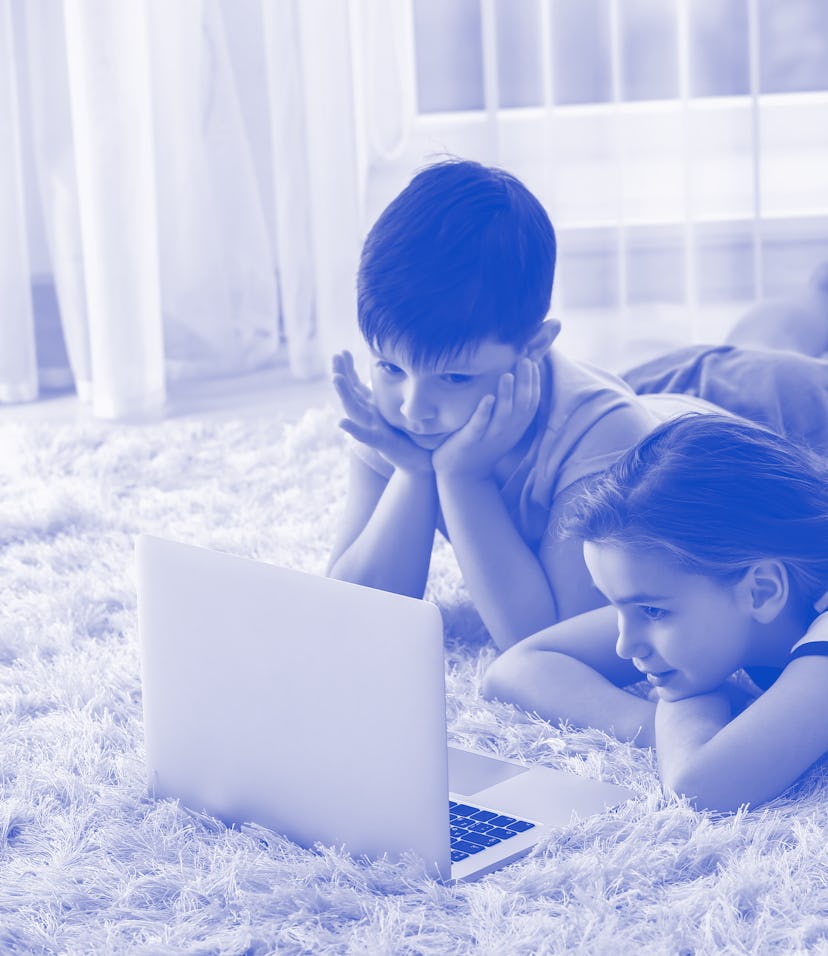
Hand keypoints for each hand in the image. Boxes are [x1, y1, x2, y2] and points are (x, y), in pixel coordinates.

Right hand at [332, 351, 432, 473]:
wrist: (416, 460)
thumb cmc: (406, 434)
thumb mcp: (396, 408)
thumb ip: (390, 392)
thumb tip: (394, 368)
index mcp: (371, 406)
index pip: (355, 384)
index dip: (348, 368)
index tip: (342, 351)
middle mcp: (367, 415)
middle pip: (350, 392)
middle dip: (341, 374)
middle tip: (335, 356)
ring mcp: (371, 428)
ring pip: (353, 409)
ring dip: (344, 393)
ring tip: (336, 378)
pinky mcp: (379, 442)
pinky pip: (364, 435)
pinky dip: (352, 429)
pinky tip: (341, 422)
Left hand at [432, 357, 540, 481]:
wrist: (462, 475)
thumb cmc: (481, 444)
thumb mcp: (500, 427)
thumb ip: (509, 407)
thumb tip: (514, 379)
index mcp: (515, 427)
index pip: (531, 402)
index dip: (534, 382)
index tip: (533, 361)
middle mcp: (506, 432)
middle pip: (522, 406)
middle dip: (525, 383)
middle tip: (524, 360)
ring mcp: (489, 438)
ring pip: (503, 416)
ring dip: (506, 395)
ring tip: (507, 375)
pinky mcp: (470, 442)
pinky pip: (479, 426)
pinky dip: (484, 412)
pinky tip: (487, 399)